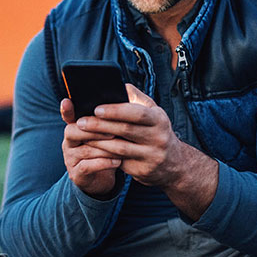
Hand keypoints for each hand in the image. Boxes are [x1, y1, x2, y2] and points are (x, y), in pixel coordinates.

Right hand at [60, 98, 121, 198]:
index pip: (68, 116)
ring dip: (104, 148)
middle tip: (112, 131)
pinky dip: (104, 163)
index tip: (67, 101)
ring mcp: (71, 159)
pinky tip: (117, 161)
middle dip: (93, 130)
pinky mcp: (77, 174)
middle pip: (73, 131)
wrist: (102, 179)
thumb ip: (108, 119)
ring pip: (84, 150)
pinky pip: (88, 167)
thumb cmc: (106, 151)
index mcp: (75, 129)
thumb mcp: (105, 134)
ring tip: (120, 146)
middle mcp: (69, 142)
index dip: (66, 110)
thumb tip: (122, 95)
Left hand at [80, 84, 217, 218]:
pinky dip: (104, 154)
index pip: (137, 113)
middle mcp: (158, 138)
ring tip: (82, 134)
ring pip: (120, 148)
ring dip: (98, 141)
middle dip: (101, 125)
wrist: (174, 164)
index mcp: (159, 119)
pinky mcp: (143, 171)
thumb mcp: (154, 113)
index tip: (97, 108)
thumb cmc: (157, 131)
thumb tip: (119, 85)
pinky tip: (91, 148)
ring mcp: (151, 156)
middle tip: (81, 121)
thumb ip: (136, 98)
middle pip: (126, 130)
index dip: (116, 110)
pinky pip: (119, 162)